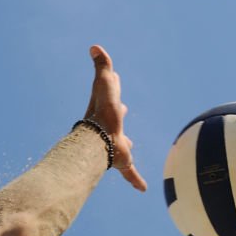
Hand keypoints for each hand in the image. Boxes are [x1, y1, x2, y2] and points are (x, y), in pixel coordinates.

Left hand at [84, 45, 146, 191]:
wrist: (100, 141)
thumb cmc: (103, 113)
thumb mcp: (104, 84)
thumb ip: (102, 66)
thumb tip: (93, 46)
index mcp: (107, 114)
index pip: (110, 101)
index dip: (113, 96)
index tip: (116, 91)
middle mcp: (111, 130)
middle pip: (114, 121)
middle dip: (118, 116)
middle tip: (122, 111)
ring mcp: (116, 147)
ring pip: (121, 147)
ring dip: (125, 147)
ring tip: (128, 147)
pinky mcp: (122, 163)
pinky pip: (130, 173)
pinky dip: (136, 180)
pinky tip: (142, 189)